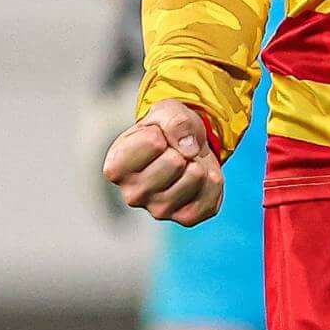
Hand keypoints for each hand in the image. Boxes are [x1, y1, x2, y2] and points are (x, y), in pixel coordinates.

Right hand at [102, 101, 224, 223]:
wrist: (184, 150)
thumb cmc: (165, 131)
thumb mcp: (165, 112)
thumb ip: (174, 120)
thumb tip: (190, 150)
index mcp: (116, 168)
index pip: (153, 142)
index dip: (163, 131)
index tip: (158, 137)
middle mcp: (132, 194)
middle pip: (175, 162)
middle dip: (182, 148)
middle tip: (174, 152)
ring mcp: (159, 210)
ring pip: (195, 176)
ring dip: (198, 162)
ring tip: (186, 164)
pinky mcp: (186, 218)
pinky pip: (213, 189)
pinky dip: (213, 176)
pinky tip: (198, 178)